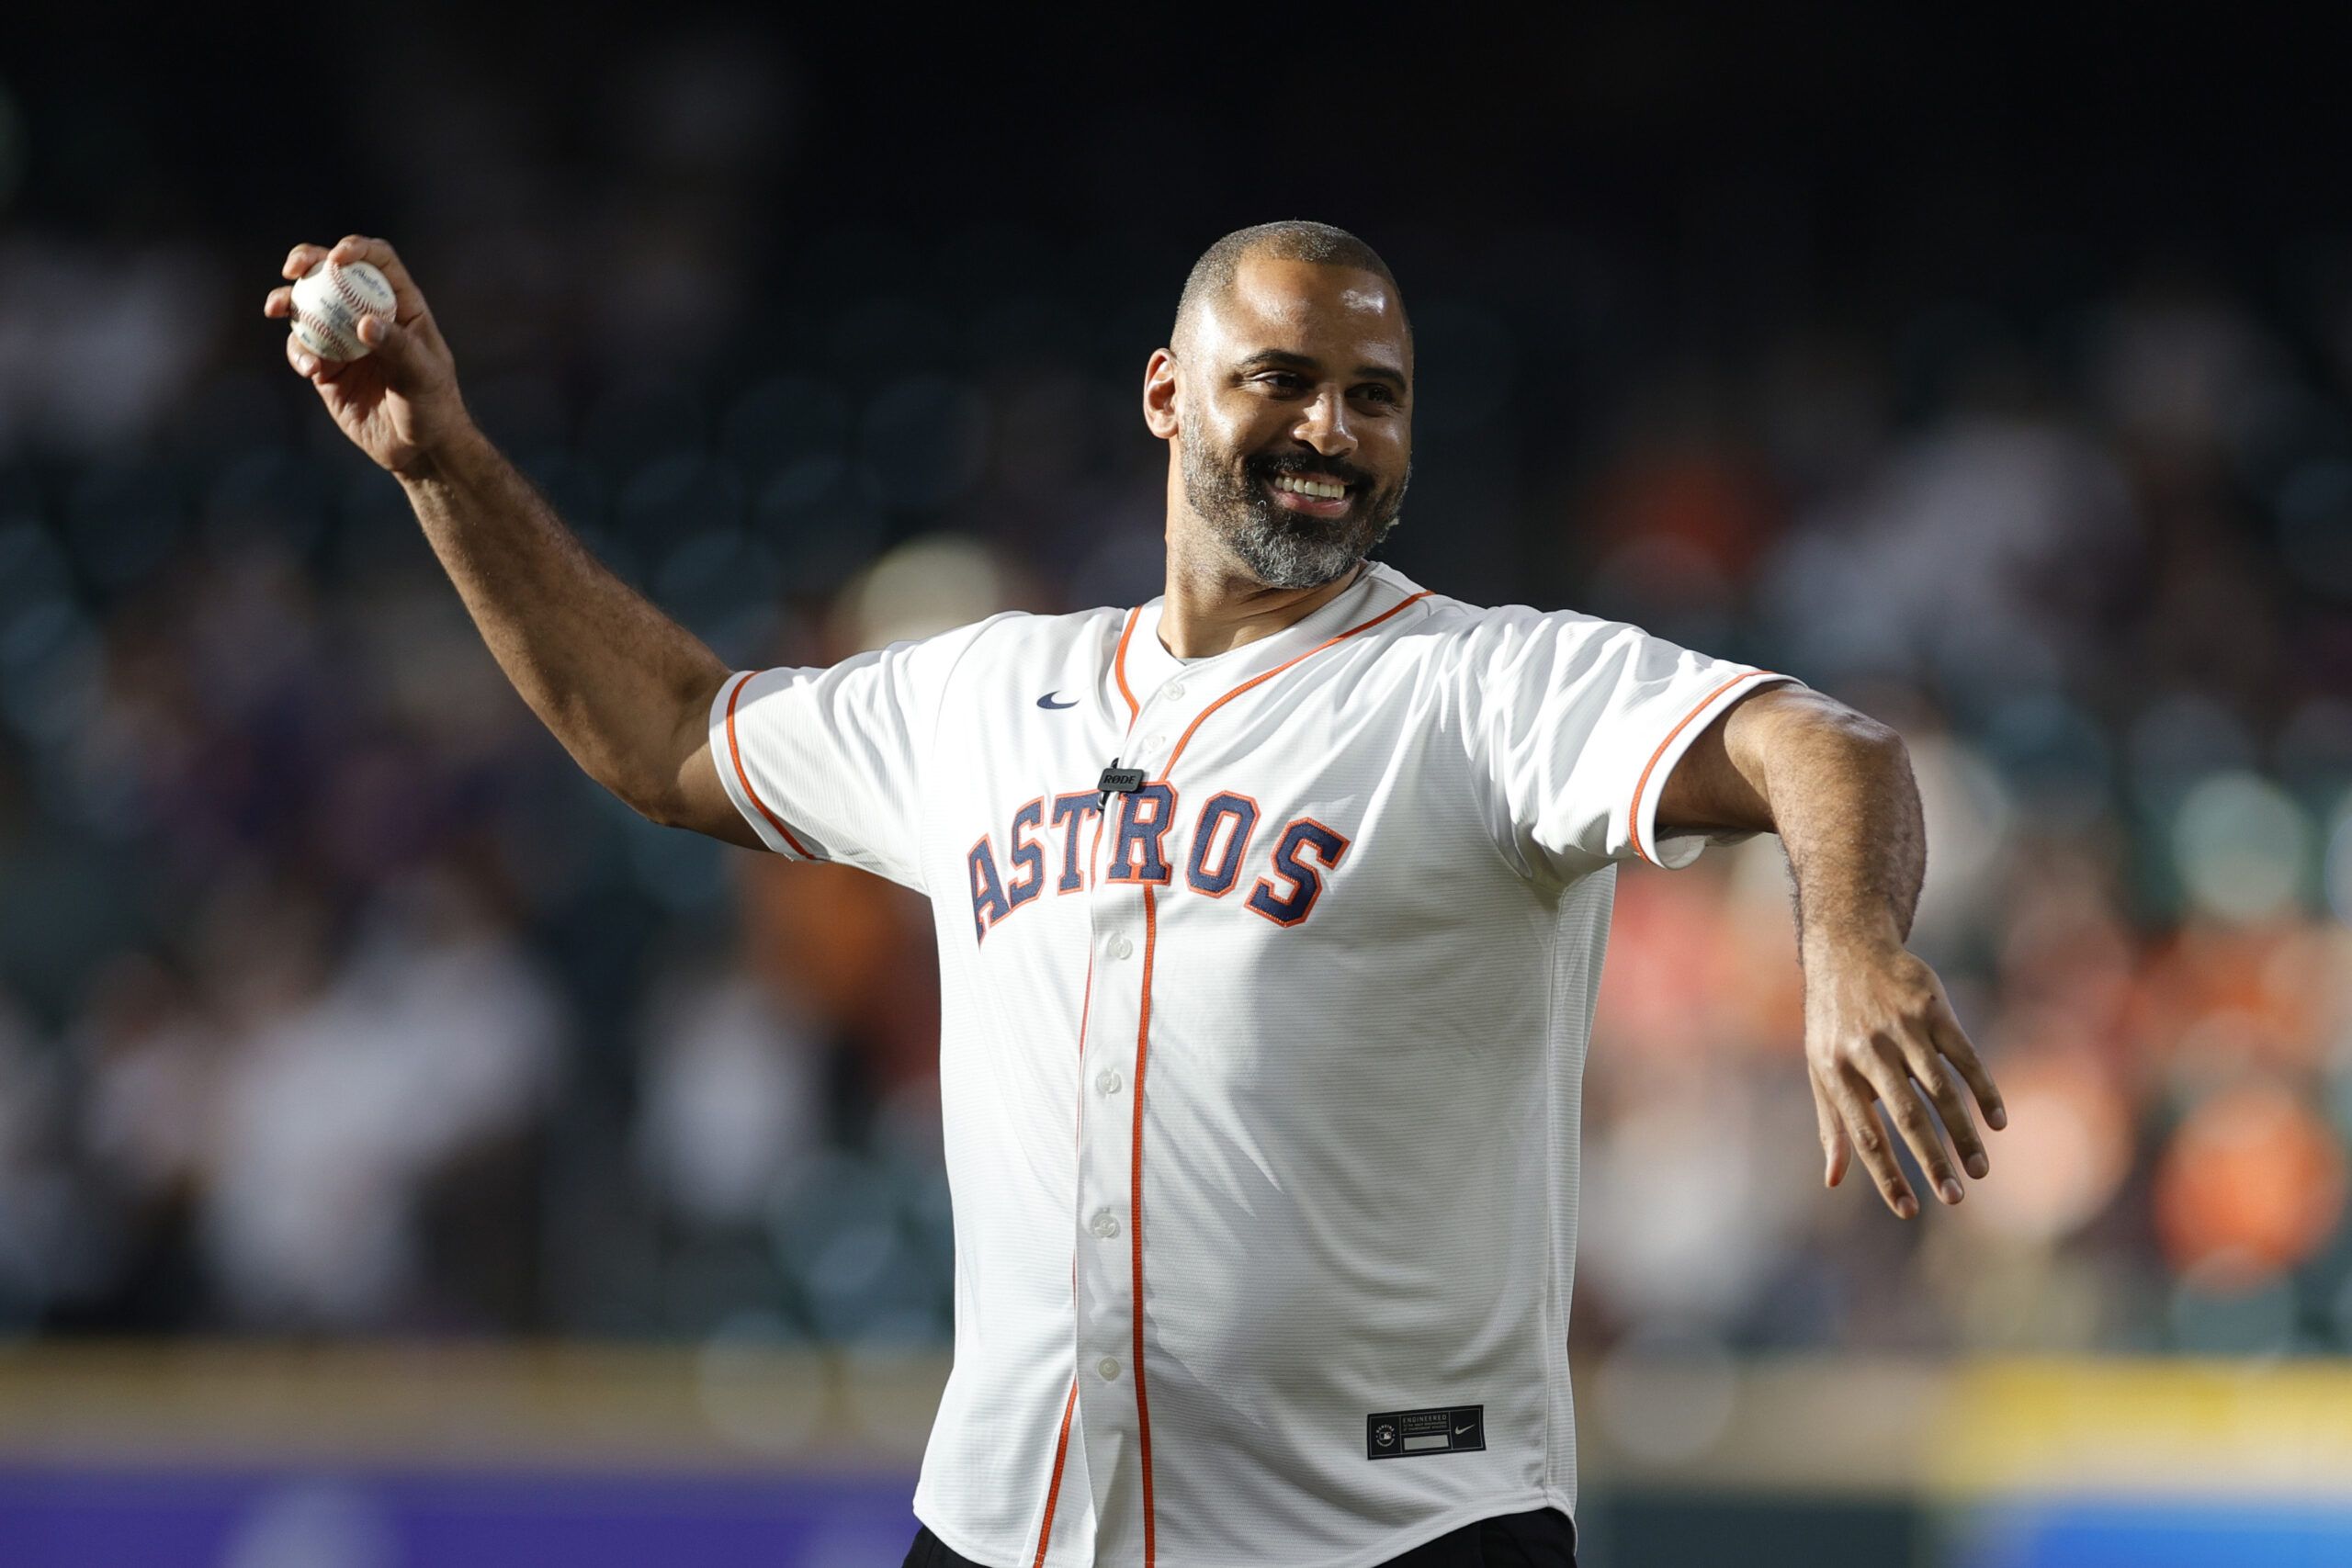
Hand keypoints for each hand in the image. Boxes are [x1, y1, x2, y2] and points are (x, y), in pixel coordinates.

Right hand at [263, 235, 468, 475]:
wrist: (417, 451)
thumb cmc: (432, 407)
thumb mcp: (422, 376)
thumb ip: (397, 348)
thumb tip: (365, 323)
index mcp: (400, 305)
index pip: (378, 261)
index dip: (356, 249)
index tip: (337, 257)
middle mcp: (368, 314)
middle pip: (332, 273)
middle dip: (306, 261)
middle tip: (291, 269)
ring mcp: (344, 339)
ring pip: (308, 306)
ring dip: (287, 302)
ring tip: (277, 309)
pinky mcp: (326, 367)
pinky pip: (302, 349)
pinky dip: (298, 352)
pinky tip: (310, 370)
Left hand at [1802, 935, 2005, 1217]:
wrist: (1848, 952)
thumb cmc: (1832, 1024)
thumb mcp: (1820, 1070)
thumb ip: (1832, 1126)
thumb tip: (1833, 1181)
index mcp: (1836, 1071)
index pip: (1864, 1134)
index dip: (1885, 1175)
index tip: (1908, 1211)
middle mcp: (1868, 1051)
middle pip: (1906, 1116)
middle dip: (1932, 1160)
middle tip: (1955, 1198)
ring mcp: (1903, 1029)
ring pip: (1941, 1090)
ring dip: (1964, 1133)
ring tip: (1980, 1170)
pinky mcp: (1933, 1010)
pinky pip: (1965, 1056)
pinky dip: (1984, 1089)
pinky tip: (1997, 1122)